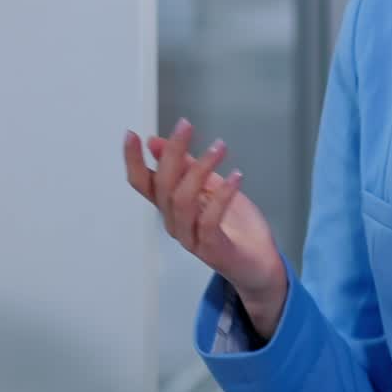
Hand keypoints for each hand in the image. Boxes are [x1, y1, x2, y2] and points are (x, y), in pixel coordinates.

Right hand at [123, 120, 284, 303]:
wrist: (260, 265)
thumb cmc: (235, 226)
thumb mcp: (211, 187)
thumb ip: (185, 167)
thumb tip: (155, 142)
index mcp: (171, 208)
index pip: (142, 184)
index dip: (133, 161)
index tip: (131, 135)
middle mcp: (175, 223)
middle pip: (163, 186)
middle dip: (172, 152)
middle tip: (186, 126)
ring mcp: (191, 238)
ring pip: (182, 200)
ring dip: (200, 168)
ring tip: (220, 147)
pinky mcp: (212, 248)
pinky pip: (210, 219)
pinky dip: (222, 194)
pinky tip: (236, 176)